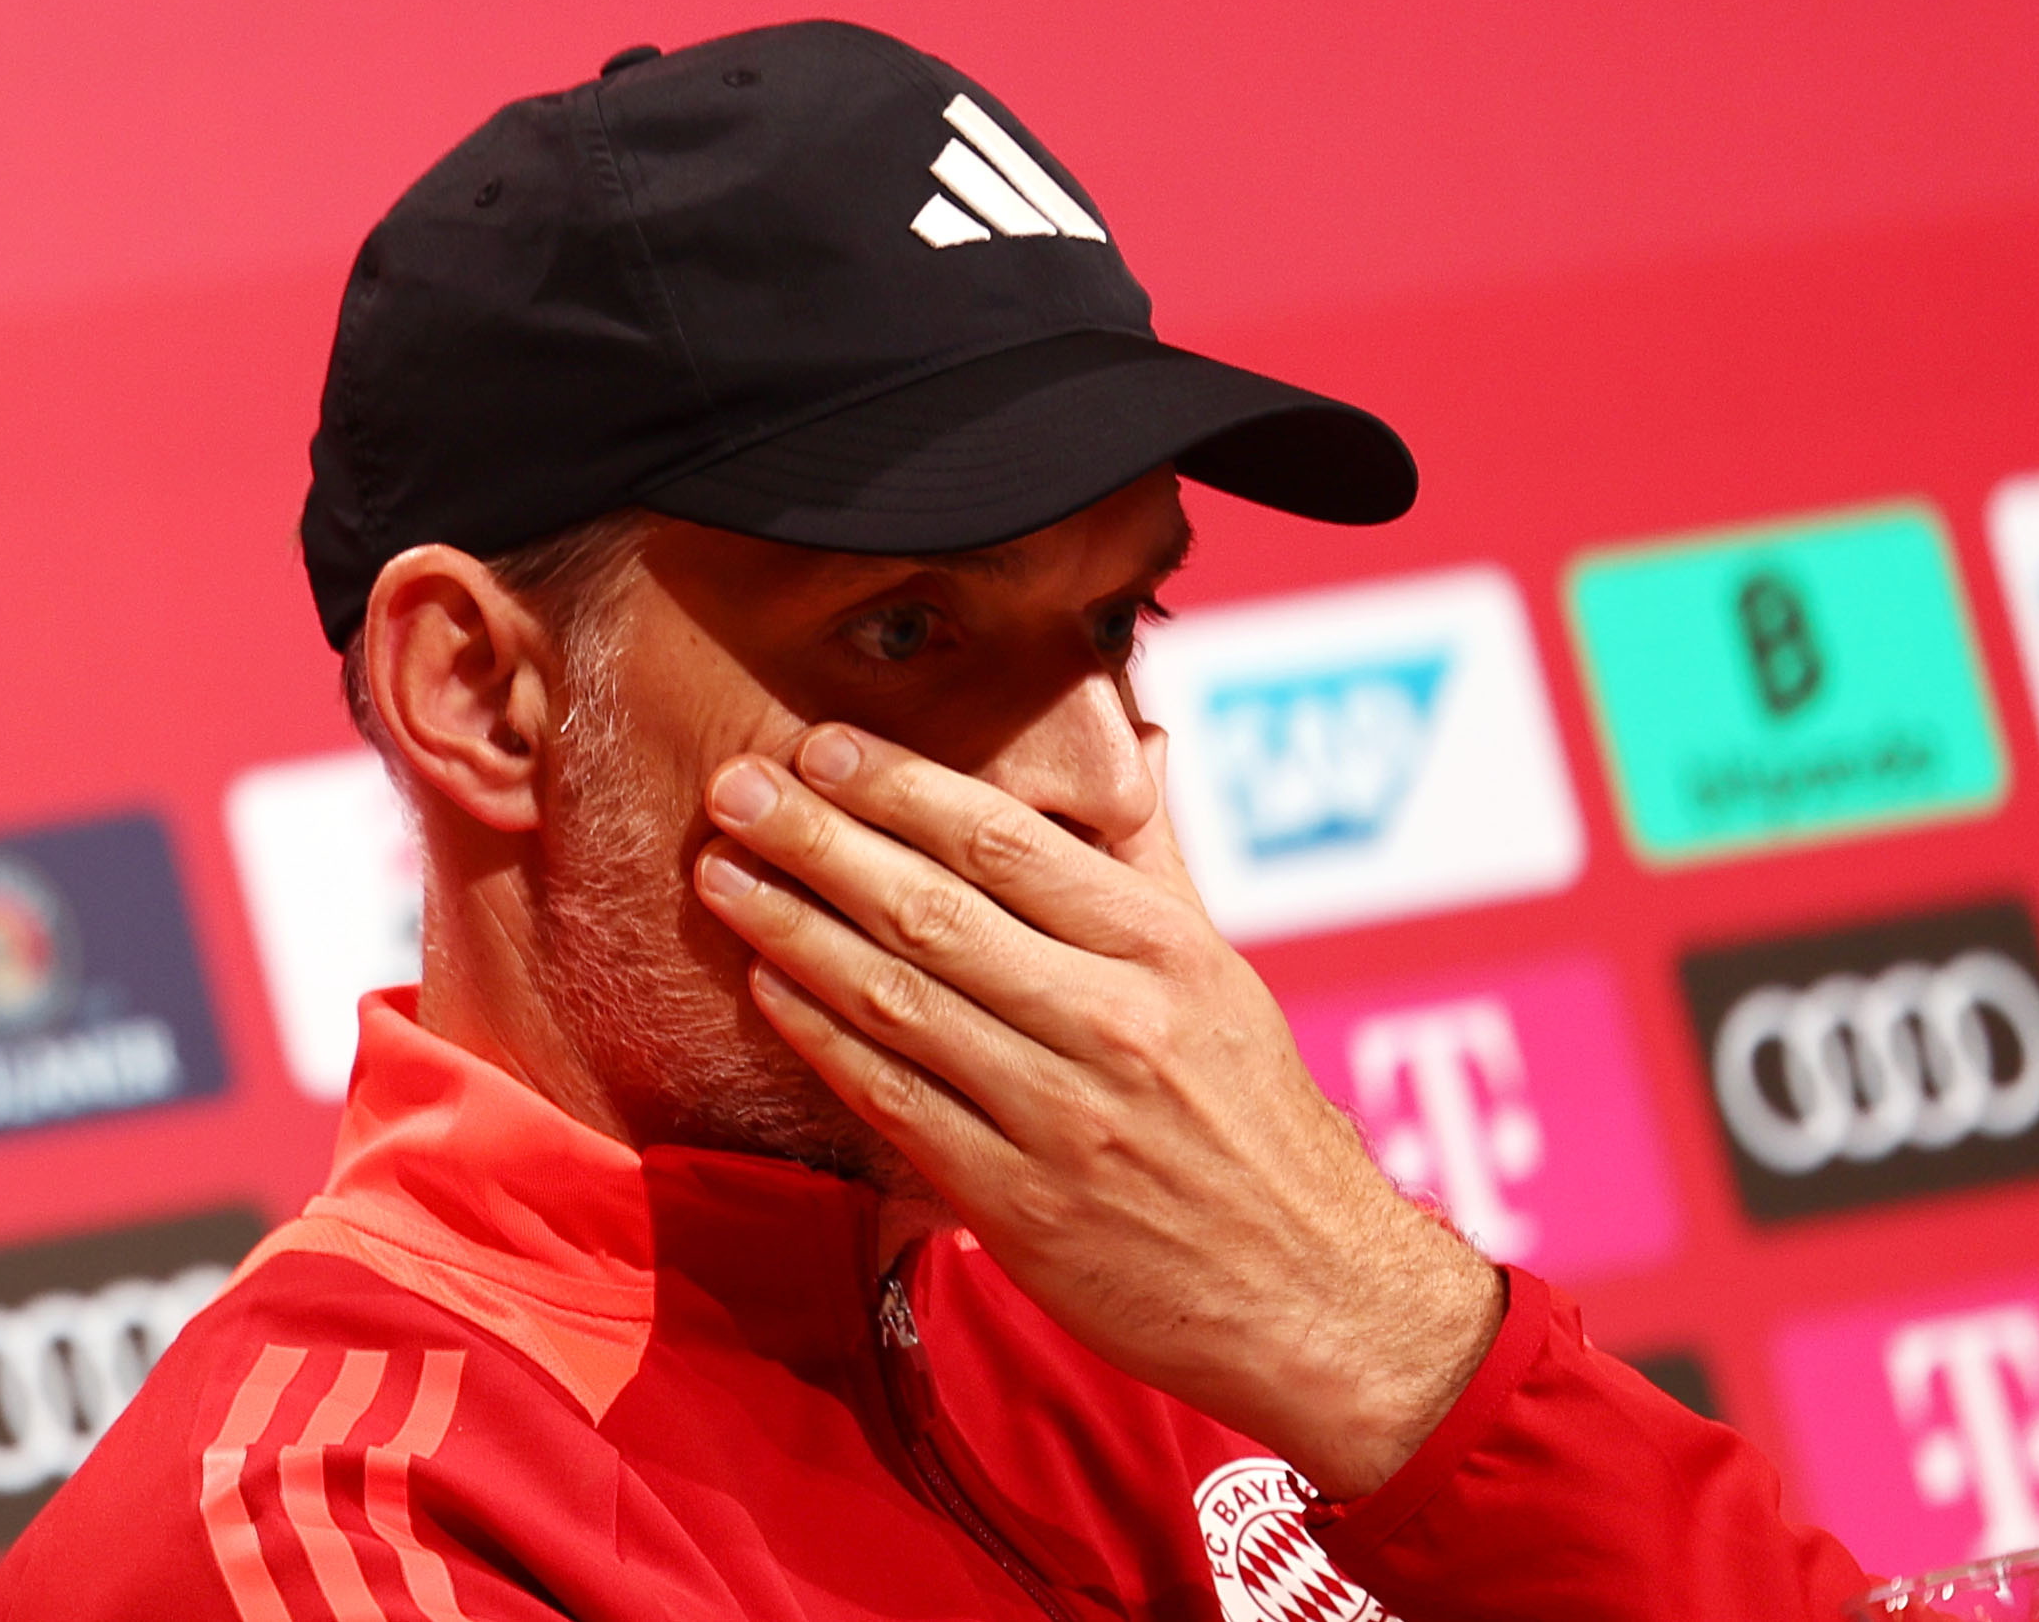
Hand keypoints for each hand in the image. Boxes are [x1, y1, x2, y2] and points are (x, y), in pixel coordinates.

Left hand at [692, 718, 1500, 1497]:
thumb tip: (1130, 739)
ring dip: (792, 930)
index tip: (816, 745)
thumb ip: (1152, 860)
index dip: (898, 787)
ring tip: (719, 874)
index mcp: (1165, 953)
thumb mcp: (1222, 978)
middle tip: (731, 789)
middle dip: (815, 840)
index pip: (1006, 844)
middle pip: (931, 909)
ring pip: (896, 999)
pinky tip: (766, 986)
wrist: (1318, 1300)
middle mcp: (1112, 1024)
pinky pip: (894, 1100)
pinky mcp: (1017, 1204)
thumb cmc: (1257, 1123)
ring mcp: (1060, 1117)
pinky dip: (821, 1037)